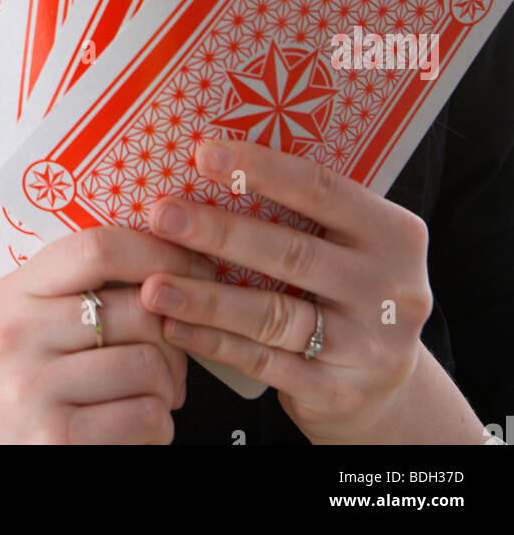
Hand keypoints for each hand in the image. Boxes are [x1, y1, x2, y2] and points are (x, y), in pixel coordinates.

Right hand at [0, 225, 211, 444]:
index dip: (158, 254)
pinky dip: (159, 426)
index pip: (97, 248)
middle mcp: (15, 334)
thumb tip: (175, 260)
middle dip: (174, 336)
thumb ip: (84, 288)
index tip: (193, 269)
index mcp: (14, 292)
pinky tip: (139, 429)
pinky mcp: (55, 438)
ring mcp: (30, 387)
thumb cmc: (33, 386)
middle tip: (172, 360)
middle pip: (137, 308)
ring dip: (168, 387)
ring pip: (148, 363)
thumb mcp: (38, 325)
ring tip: (151, 397)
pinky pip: (145, 416)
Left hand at [140, 137, 433, 443]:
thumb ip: (304, 215)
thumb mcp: (349, 247)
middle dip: (219, 232)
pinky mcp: (339, 393)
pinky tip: (174, 325)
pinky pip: (263, 362)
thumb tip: (210, 162)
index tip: (203, 154)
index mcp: (395, 234)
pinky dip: (214, 342)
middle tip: (162, 215)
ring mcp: (369, 347)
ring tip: (153, 282)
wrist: (386, 387)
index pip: (322, 189)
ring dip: (206, 297)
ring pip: (273, 314)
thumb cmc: (348, 293)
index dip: (261, 169)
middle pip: (292, 252)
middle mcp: (391, 289)